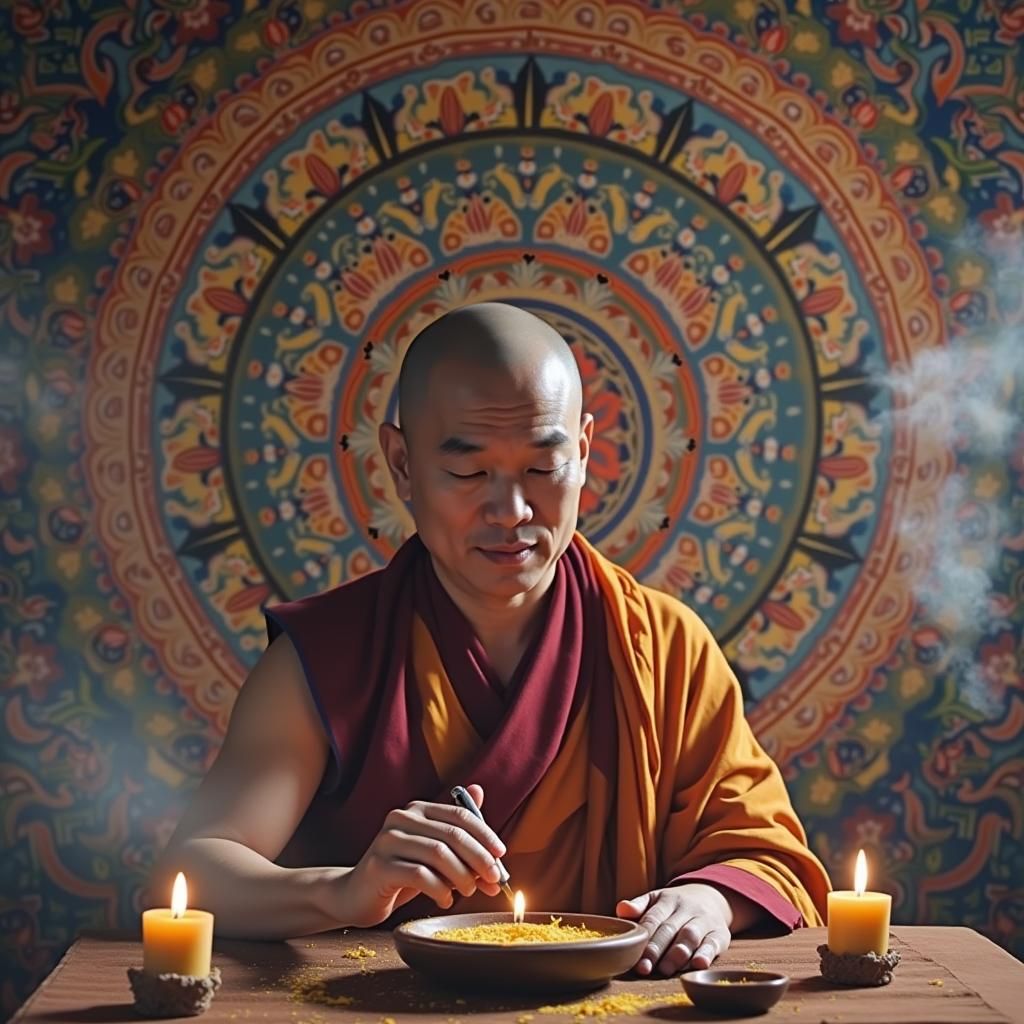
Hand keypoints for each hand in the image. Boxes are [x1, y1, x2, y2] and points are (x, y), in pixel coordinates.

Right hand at [338, 783, 504, 926]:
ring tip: (469, 892)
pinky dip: (440, 890)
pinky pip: (419, 875)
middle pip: (451, 834)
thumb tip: (485, 810)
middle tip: (494, 880)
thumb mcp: (433, 853)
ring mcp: (387, 840)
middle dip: (479, 858)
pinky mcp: (378, 865)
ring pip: (437, 854)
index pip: (459, 815)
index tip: (501, 855)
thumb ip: (457, 833)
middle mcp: (401, 817)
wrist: (357, 895)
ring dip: (462, 876)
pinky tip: (446, 900)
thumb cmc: (402, 873)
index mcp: (418, 809)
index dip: (485, 834)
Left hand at [616, 884, 733, 975]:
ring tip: (666, 970)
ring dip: (678, 953)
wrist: (711, 897)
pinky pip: (713, 943)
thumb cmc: (675, 905)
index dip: (644, 939)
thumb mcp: (656, 900)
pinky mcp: (720, 933)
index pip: (653, 919)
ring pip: (690, 935)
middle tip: (645, 968)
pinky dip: (706, 953)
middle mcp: (686, 908)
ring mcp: (704, 920)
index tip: (634, 958)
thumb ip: (639, 906)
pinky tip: (698, 964)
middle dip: (656, 950)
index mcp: (667, 900)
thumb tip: (621, 909)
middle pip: (669, 929)